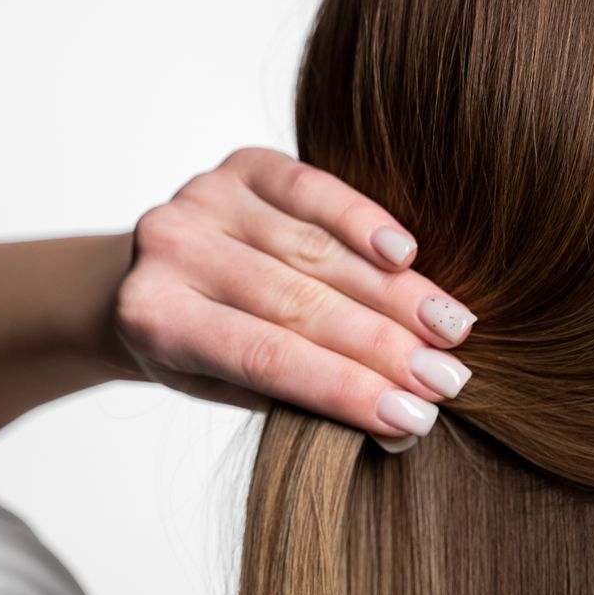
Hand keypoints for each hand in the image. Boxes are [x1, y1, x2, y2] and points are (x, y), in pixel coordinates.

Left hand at [113, 147, 476, 451]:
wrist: (141, 275)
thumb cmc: (199, 346)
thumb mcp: (231, 388)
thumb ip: (304, 400)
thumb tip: (404, 430)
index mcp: (155, 319)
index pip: (266, 359)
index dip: (344, 388)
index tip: (414, 419)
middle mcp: (169, 250)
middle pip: (297, 303)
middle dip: (383, 345)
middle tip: (449, 379)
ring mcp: (201, 199)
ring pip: (316, 251)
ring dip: (394, 293)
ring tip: (452, 328)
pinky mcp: (240, 164)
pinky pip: (311, 189)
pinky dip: (364, 220)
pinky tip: (408, 254)